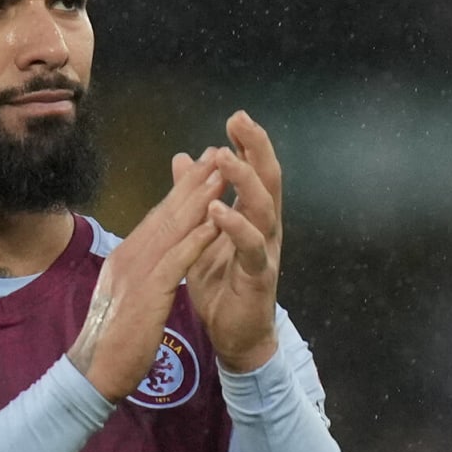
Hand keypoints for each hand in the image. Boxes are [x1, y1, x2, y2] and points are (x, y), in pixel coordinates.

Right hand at [69, 150, 225, 399]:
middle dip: (193, 182)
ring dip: (200, 200)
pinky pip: (177, 259)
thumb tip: (147, 252)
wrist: (95, 369)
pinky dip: (197, 238)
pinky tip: (216, 222)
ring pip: (173, 228)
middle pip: (166, 212)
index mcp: (126, 254)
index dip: (182, 190)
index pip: (158, 216)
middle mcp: (130, 254)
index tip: (202, 167)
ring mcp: (137, 271)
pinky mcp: (148, 292)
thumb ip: (138, 270)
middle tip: (216, 153)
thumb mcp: (126, 294)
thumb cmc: (112, 337)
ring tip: (222, 174)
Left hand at [177, 111, 282, 372]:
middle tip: (240, 121)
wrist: (234, 334)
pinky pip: (251, 247)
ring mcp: (265, 250)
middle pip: (267, 179)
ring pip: (263, 208)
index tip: (235, 117)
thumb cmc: (221, 282)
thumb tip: (184, 157)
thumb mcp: (201, 233)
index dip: (246, 144)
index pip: (253, 172)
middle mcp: (265, 227)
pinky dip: (236, 227)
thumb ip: (196, 197)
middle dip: (255, 148)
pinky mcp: (259, 276)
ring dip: (245, 181)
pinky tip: (220, 211)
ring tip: (226, 159)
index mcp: (252, 215)